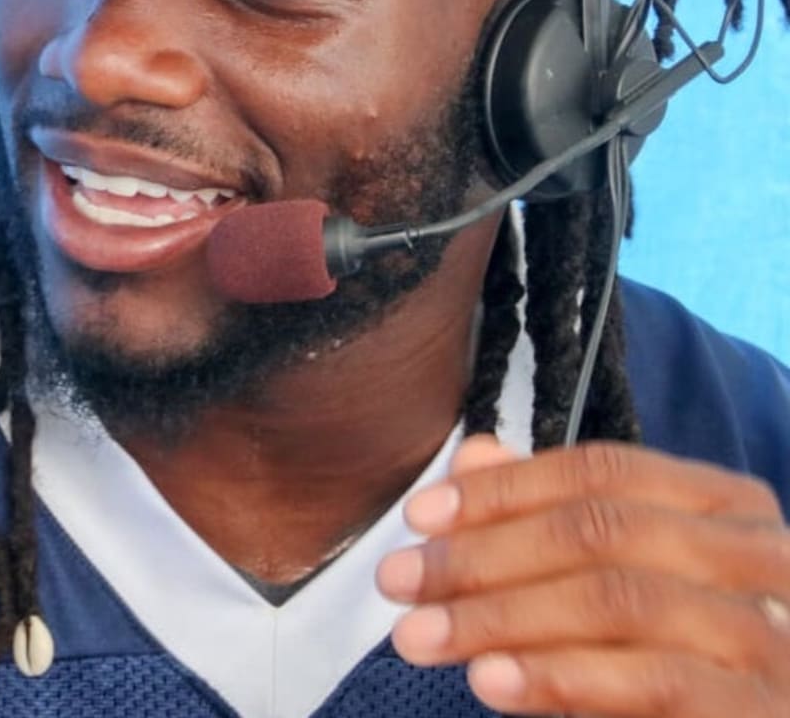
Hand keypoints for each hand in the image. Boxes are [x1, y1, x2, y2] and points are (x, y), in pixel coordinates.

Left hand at [377, 436, 789, 715]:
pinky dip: (561, 677)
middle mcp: (763, 555)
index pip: (600, 471)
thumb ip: (548, 515)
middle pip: (599, 531)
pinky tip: (491, 681)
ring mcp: (775, 637)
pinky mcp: (765, 713)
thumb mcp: (613, 575)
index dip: (501, 490)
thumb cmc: (682, 650)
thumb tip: (472, 457)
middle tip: (397, 580)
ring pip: (618, 600)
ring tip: (420, 635)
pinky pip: (654, 682)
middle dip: (482, 554)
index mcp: (726, 504)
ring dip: (500, 616)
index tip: (417, 516)